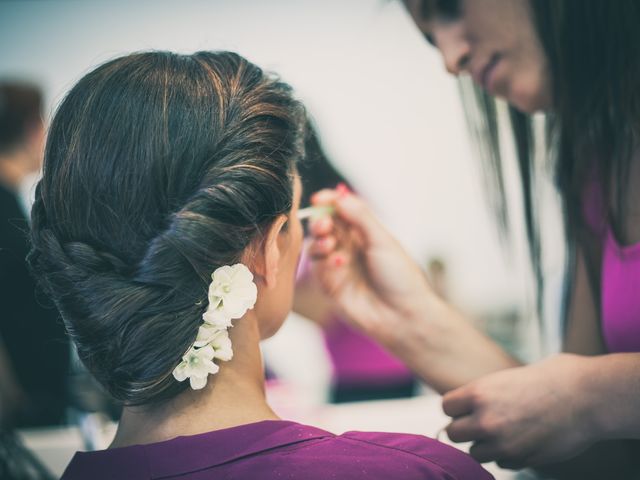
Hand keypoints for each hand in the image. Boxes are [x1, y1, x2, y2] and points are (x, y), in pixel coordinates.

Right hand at [308, 188, 435, 348]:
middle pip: (324, 227)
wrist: (404, 316)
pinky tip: (340, 263)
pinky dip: (325, 262)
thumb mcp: (382, 240)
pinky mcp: (330, 287)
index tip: (320, 198)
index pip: (340, 211)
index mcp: (364, 233)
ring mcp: (338, 267)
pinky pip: (317, 269)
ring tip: (330, 243)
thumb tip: (340, 194)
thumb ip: (360, 217)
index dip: (328, 203)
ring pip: (315, 247)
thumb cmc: (400, 277)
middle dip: (320, 222)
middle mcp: (348, 248)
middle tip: (325, 225)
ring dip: (319, 241)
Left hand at [443, 354, 596, 468]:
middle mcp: (486, 420)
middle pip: (454, 434)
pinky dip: (508, 456)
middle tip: (482, 422)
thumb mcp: (508, 377)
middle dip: (466, 429)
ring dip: (486, 445)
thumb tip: (471, 405)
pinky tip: (524, 440)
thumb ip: (486, 393)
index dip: (457, 407)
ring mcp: (504, 444)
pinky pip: (502, 463)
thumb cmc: (552, 378)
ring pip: (475, 453)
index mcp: (479, 393)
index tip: (467, 407)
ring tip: (506, 431)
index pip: (446, 407)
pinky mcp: (522, 460)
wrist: (588, 397)